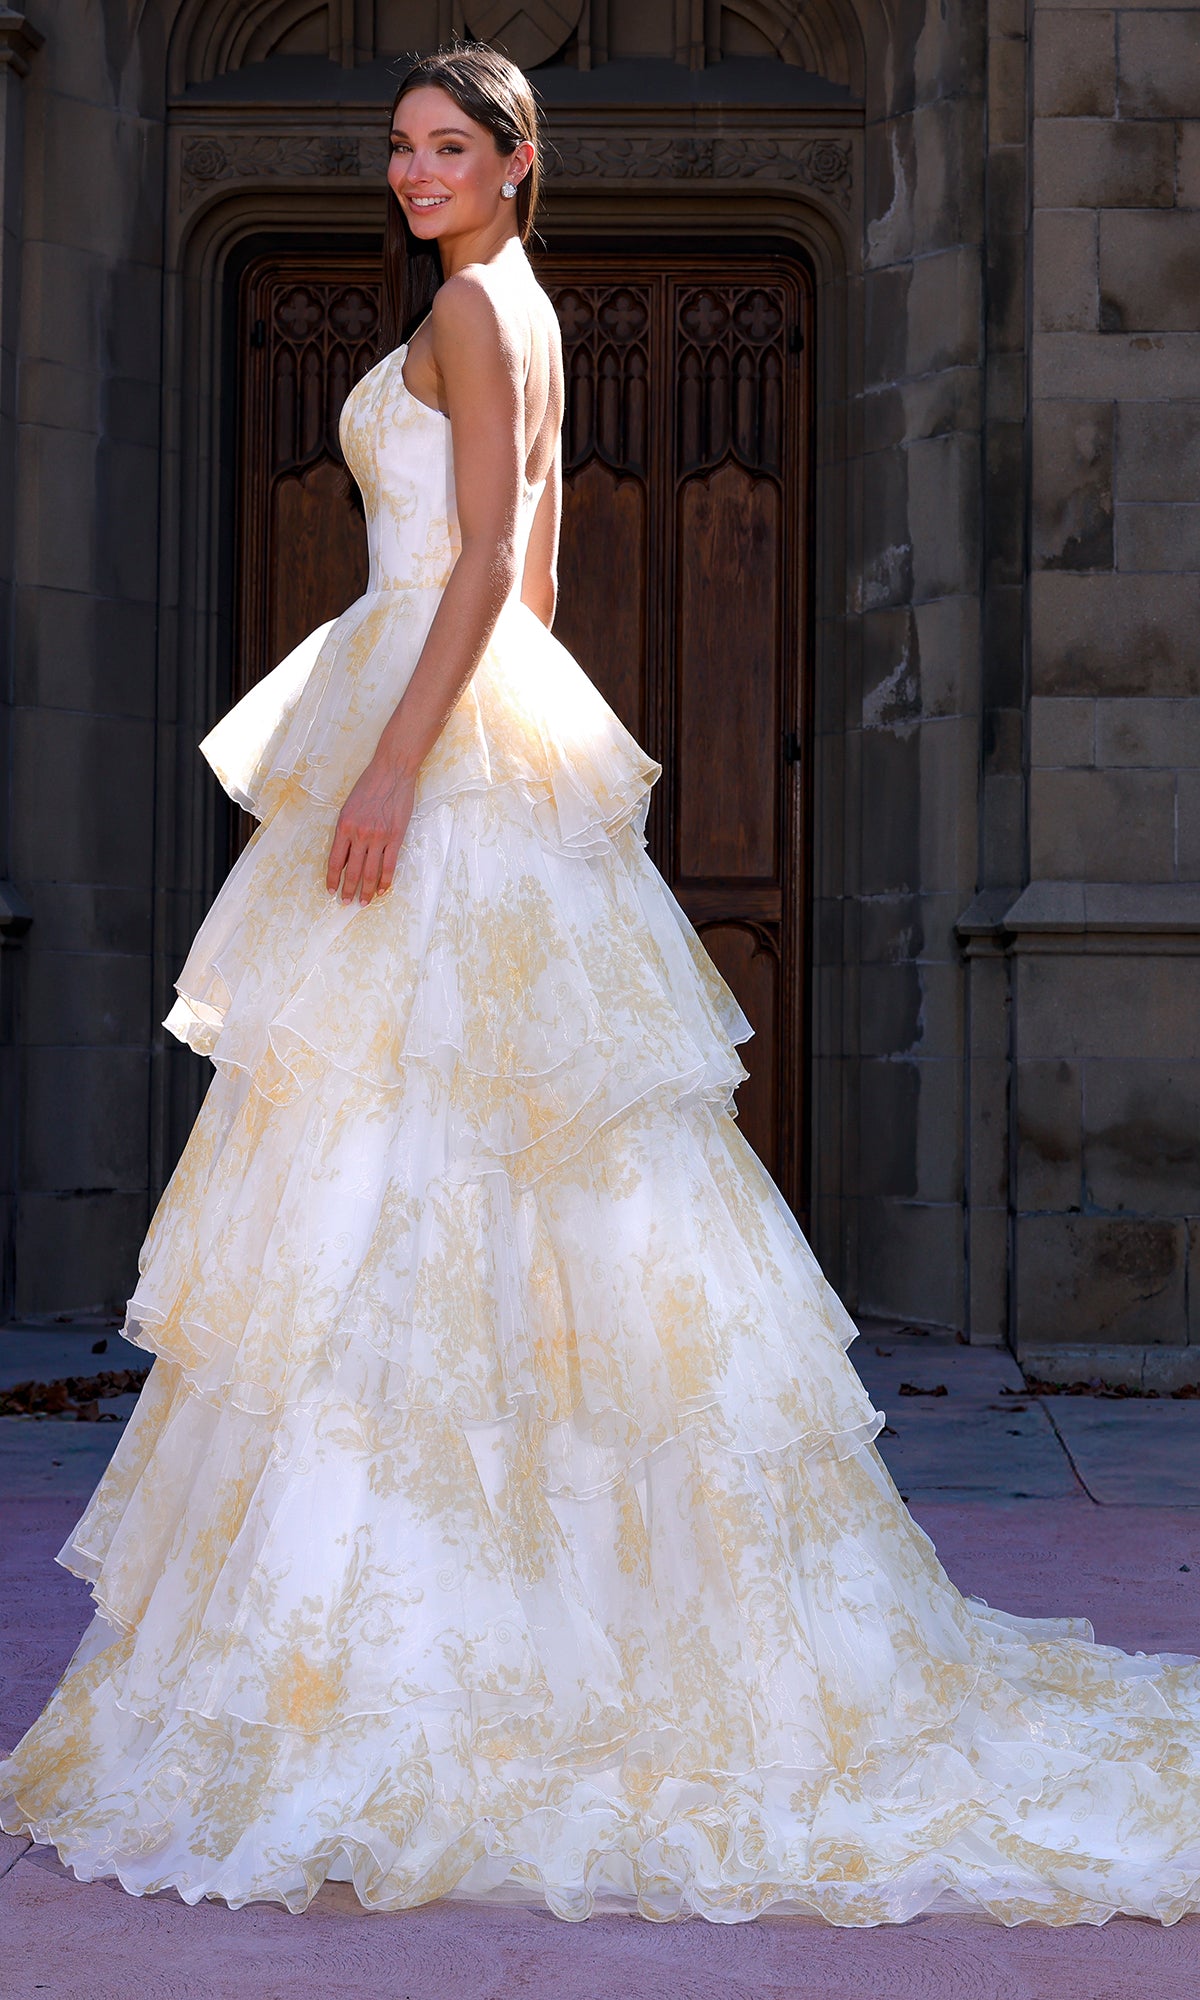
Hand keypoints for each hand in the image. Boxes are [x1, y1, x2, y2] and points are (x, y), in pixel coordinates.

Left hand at [325, 757, 416, 904]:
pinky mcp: (395, 836)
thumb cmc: (368, 786)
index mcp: (344, 826)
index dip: (332, 879)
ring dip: (366, 890)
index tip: (331, 890)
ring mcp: (378, 837)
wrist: (391, 772)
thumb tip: (344, 857)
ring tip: (364, 902)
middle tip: (346, 903)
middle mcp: (359, 834)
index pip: (335, 861)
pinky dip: (385, 880)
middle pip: (352, 871)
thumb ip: (346, 831)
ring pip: (370, 872)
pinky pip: (389, 865)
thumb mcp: (349, 807)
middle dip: (348, 890)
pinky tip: (381, 890)